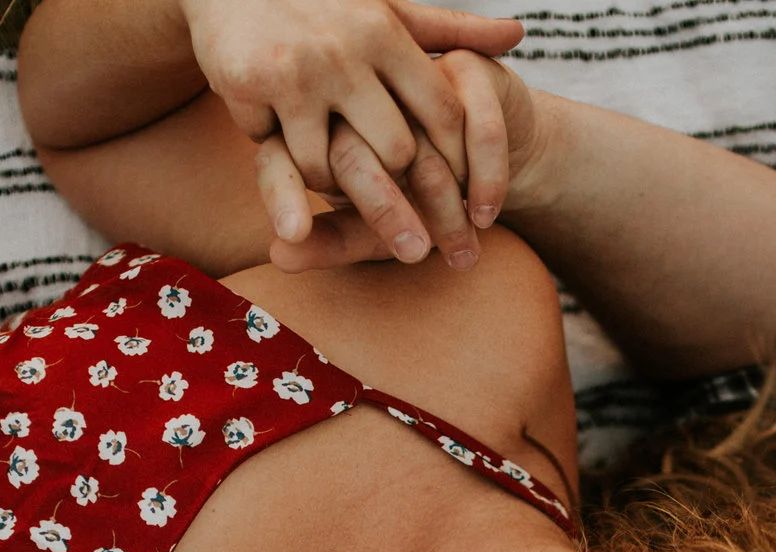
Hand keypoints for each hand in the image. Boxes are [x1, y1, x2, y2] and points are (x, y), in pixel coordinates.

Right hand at [182, 0, 522, 257]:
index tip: (464, 199)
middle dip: (403, 196)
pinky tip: (280, 146)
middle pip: (396, 155)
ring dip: (331, 185)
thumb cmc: (320, 1)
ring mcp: (298, 71)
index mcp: (386, 33)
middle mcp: (347, 52)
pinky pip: (275, 151)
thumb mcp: (387, 8)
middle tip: (410, 230)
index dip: (459, 165)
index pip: (442, 114)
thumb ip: (451, 28)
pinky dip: (279, 157)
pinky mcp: (251, 85)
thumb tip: (519, 35)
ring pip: (331, 168)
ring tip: (333, 184)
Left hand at [263, 49, 546, 273]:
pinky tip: (485, 214)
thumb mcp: (370, 228)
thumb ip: (331, 242)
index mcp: (313, 129)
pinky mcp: (463, 70)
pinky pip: (471, 129)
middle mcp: (351, 93)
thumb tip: (279, 257)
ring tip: (462, 254)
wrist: (496, 159)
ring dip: (446, 207)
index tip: (292, 234)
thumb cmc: (417, 199)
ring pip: (416, 146)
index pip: (281, 157)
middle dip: (385, 212)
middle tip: (417, 254)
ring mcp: (407, 78)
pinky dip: (483, 178)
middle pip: (351, 153)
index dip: (283, 193)